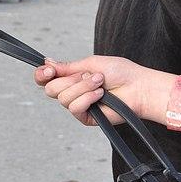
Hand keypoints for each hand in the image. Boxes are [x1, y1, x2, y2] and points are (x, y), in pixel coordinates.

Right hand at [33, 55, 151, 126]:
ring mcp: (79, 105)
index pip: (46, 79)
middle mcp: (73, 92)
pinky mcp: (86, 118)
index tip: (49, 69)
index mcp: (72, 77)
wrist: (139, 87)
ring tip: (100, 82)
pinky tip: (100, 94)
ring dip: (82, 87)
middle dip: (68, 80)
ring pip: (63, 98)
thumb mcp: (91, 63)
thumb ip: (67, 67)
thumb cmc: (121, 73)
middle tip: (87, 75)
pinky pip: (75, 108)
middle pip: (50, 89)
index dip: (42, 74)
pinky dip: (87, 98)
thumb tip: (47, 63)